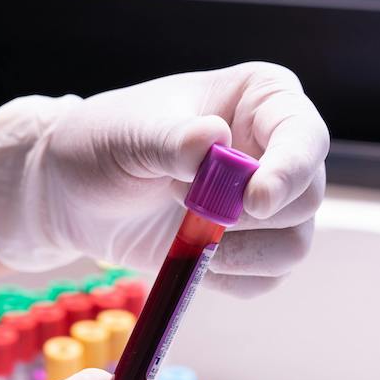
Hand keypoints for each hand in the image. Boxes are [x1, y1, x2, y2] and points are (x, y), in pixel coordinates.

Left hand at [0, 63, 329, 295]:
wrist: (73, 192)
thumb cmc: (102, 144)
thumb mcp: (129, 135)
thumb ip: (173, 141)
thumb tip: (213, 141)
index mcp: (261, 100)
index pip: (304, 136)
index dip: (290, 171)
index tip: (254, 201)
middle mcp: (275, 150)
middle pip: (306, 197)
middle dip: (247, 217)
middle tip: (184, 204)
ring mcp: (265, 203)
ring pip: (293, 245)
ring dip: (237, 253)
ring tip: (183, 231)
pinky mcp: (247, 248)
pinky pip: (263, 279)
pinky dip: (227, 277)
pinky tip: (189, 256)